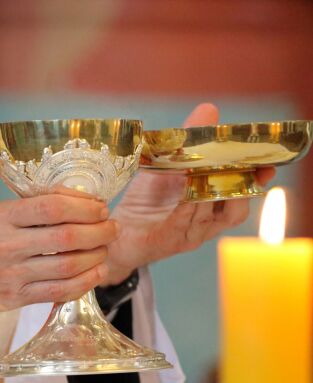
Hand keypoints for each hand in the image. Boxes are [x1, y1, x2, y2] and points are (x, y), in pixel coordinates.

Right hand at [0, 187, 118, 310]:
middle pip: (67, 238)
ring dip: (97, 256)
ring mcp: (13, 274)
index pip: (53, 208)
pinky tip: (99, 271)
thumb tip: (88, 200)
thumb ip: (44, 200)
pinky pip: (61, 292)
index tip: (101, 209)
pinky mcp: (18, 297)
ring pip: (69, 266)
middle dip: (100, 232)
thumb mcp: (10, 209)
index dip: (84, 208)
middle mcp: (9, 245)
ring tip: (105, 248)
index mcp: (6, 216)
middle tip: (113, 227)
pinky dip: (87, 281)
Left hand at [105, 103, 275, 283]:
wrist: (117, 231)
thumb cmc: (146, 201)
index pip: (243, 196)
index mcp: (211, 207)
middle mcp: (206, 224)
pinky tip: (186, 189)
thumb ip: (188, 142)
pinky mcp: (169, 241)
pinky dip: (187, 207)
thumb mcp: (166, 166)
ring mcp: (189, 235)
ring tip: (206, 169)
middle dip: (239, 187)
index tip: (266, 165)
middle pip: (235, 210)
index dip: (256, 181)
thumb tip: (209, 110)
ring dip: (210, 192)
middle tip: (234, 164)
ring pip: (211, 217)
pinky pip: (183, 225)